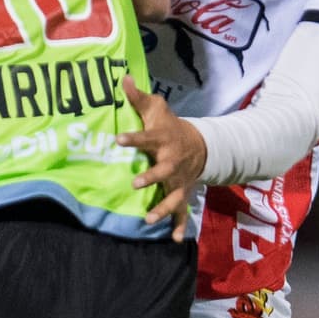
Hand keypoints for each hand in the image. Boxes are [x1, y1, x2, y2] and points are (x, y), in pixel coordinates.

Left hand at [116, 74, 207, 241]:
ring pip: (173, 196)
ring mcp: (178, 180)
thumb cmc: (170, 126)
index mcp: (163, 140)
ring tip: (149, 219)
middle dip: (151, 177)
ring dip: (162, 208)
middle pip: (164, 171)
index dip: (133, 139)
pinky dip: (180, 225)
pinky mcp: (182, 192)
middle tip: (135, 183)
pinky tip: (175, 239)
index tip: (118, 140)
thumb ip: (138, 97)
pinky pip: (182, 211)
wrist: (200, 145)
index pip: (146, 138)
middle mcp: (172, 162)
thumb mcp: (157, 109)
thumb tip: (122, 78)